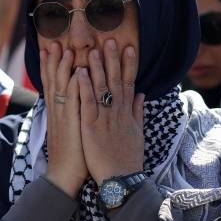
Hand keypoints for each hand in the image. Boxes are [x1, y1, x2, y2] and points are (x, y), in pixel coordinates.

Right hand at [41, 43, 87, 196]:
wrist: (64, 176)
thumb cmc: (72, 155)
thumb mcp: (71, 130)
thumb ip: (72, 114)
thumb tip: (74, 102)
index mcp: (58, 112)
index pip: (52, 84)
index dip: (51, 66)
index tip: (51, 49)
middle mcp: (57, 111)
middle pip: (53, 81)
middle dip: (53, 61)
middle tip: (53, 41)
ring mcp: (63, 117)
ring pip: (62, 87)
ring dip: (63, 68)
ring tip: (64, 49)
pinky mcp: (72, 125)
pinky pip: (73, 102)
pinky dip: (75, 87)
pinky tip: (78, 73)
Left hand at [77, 40, 144, 184]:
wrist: (122, 180)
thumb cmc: (128, 158)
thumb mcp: (137, 133)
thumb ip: (138, 111)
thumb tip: (141, 94)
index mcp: (127, 113)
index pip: (129, 83)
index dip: (129, 65)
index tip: (129, 47)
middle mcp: (117, 112)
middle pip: (116, 81)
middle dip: (113, 60)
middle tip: (110, 40)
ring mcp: (104, 119)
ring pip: (101, 89)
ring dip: (97, 68)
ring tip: (93, 50)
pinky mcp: (91, 127)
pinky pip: (87, 104)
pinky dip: (84, 88)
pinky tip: (80, 74)